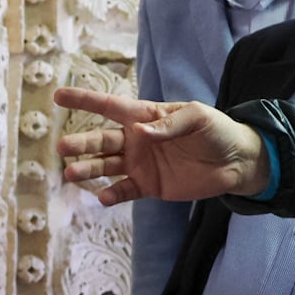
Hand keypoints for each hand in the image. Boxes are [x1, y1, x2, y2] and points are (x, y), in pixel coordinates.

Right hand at [54, 86, 269, 205]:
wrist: (236, 162)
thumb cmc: (217, 131)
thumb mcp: (198, 117)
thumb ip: (169, 124)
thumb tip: (141, 132)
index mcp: (146, 116)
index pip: (110, 107)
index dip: (84, 100)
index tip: (58, 96)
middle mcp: (137, 140)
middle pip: (102, 140)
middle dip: (81, 143)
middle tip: (62, 148)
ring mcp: (141, 164)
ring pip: (106, 166)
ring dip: (88, 169)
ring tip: (71, 174)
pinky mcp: (149, 186)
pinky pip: (124, 191)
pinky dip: (112, 194)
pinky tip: (101, 198)